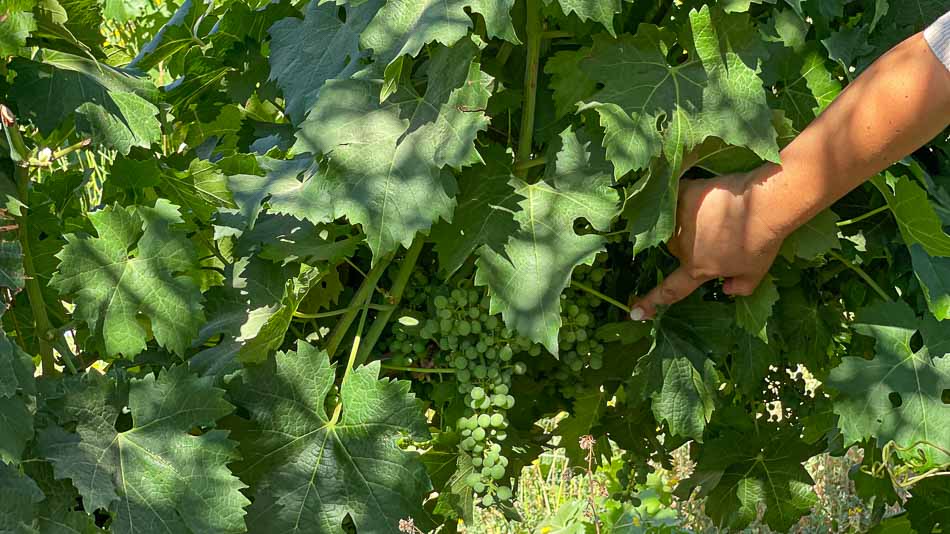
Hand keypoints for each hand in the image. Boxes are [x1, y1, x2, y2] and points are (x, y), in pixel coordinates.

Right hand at [628, 172, 784, 319]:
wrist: (763, 205)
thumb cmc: (761, 241)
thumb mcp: (756, 273)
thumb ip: (740, 287)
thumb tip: (728, 289)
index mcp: (697, 269)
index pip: (671, 290)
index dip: (650, 303)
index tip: (634, 312)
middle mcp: (682, 247)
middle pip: (677, 249)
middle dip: (692, 244)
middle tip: (719, 232)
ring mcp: (680, 221)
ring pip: (675, 224)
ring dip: (690, 220)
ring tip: (717, 210)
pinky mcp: (683, 196)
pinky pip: (677, 198)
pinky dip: (688, 197)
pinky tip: (702, 192)